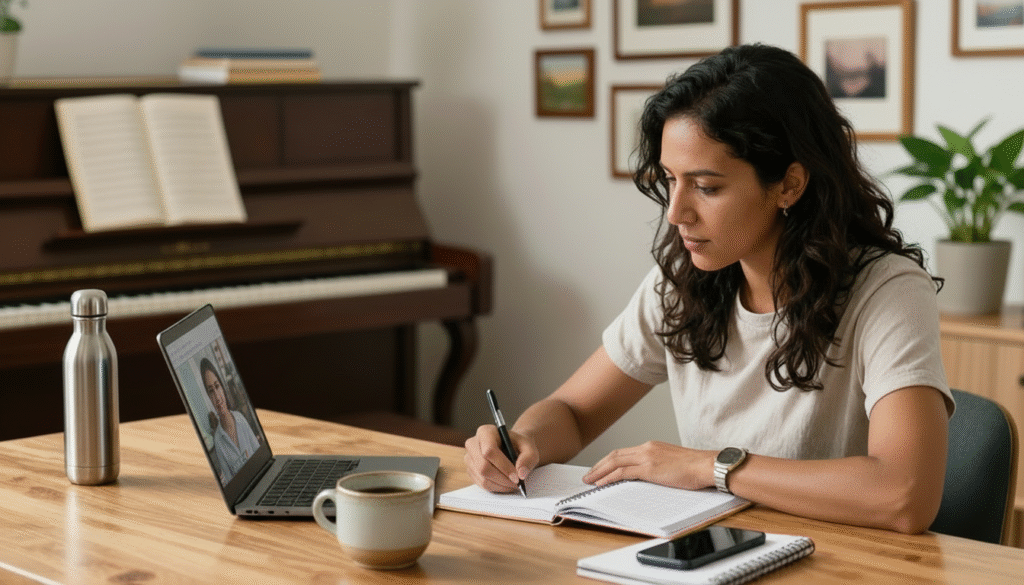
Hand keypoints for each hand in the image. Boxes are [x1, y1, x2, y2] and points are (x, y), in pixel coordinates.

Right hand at [464, 425, 538, 492]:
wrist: (512, 448)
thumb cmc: (519, 445)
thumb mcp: (529, 447)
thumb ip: (528, 458)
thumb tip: (521, 473)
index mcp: (485, 432)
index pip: (489, 451)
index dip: (503, 465)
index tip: (516, 476)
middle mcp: (473, 444)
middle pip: (483, 467)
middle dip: (502, 478)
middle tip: (516, 483)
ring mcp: (470, 458)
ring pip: (483, 478)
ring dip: (500, 485)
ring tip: (514, 484)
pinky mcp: (471, 471)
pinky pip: (482, 484)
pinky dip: (496, 487)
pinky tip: (506, 484)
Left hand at [582, 441, 715, 489]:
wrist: (707, 465)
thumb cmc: (695, 467)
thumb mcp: (672, 462)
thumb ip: (658, 465)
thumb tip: (649, 475)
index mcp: (651, 446)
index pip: (623, 452)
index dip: (608, 461)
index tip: (600, 468)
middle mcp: (646, 448)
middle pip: (615, 455)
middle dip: (599, 466)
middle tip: (588, 475)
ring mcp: (647, 457)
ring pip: (615, 462)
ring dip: (599, 472)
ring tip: (590, 480)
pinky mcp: (649, 468)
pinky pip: (623, 472)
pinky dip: (609, 477)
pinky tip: (602, 483)